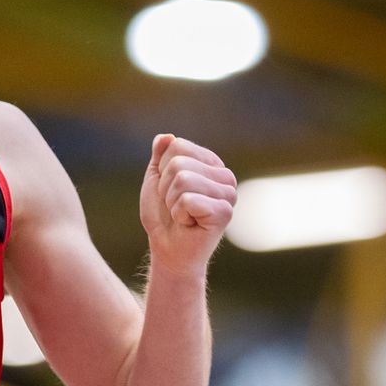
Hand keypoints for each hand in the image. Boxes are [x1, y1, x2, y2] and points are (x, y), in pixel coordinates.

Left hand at [140, 134, 235, 273]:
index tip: (170, 190)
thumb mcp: (156, 180)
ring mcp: (228, 194)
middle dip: (166, 188)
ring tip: (182, 215)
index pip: (178, 146)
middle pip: (178, 163)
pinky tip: (188, 224)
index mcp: (212, 163)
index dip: (163, 170)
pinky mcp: (224, 213)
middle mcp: (225, 176)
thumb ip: (161, 156)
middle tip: (176, 206)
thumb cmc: (164, 216)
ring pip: (183, 179)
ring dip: (171, 202)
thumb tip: (166, 137)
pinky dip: (178, 214)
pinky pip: (188, 200)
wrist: (168, 249)